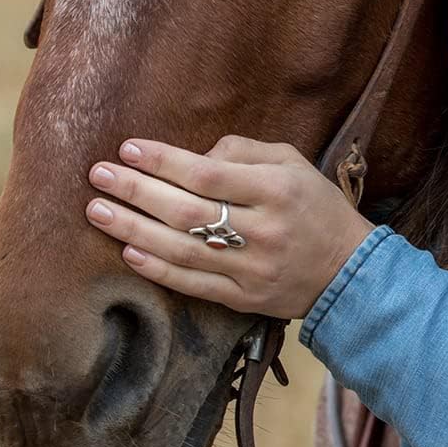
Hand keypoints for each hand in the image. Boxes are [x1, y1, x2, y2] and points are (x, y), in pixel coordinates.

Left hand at [83, 134, 375, 319]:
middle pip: (187, 211)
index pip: (209, 174)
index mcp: (278, 189)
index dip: (165, 161)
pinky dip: (157, 268)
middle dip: (136, 191)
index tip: (128, 148)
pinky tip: (128, 252)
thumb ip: (245, 151)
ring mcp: (253, 268)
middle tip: (98, 175)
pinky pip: (193, 283)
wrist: (350, 270)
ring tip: (97, 211)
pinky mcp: (245, 298)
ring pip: (182, 249)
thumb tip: (194, 154)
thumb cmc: (317, 206)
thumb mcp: (293, 163)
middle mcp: (264, 228)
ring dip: (133, 229)